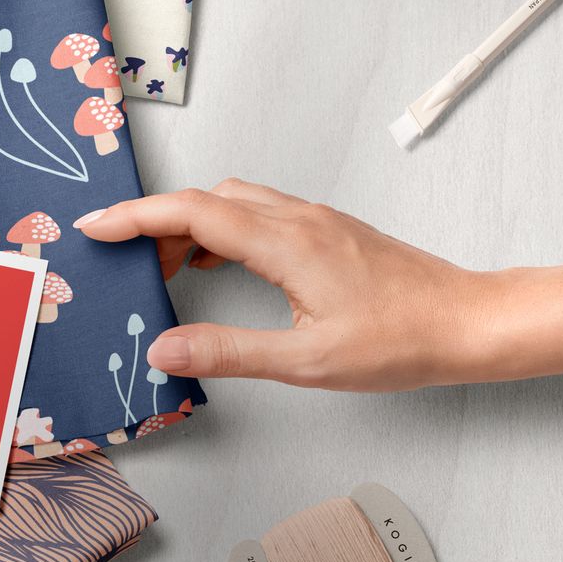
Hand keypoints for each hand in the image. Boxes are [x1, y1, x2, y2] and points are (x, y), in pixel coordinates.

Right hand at [74, 180, 490, 391]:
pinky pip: (258, 214)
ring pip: (232, 202)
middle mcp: (297, 220)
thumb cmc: (400, 341)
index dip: (135, 216)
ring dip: (189, 226)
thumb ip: (228, 352)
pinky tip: (217, 266)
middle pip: (205, 200)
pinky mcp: (328, 232)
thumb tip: (164, 350)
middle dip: (154, 223)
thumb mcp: (305, 361)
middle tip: (125, 264)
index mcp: (285, 243)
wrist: (468, 322)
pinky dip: (221, 231)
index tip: (94, 226)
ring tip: (165, 271)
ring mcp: (315, 221)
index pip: (191, 213)